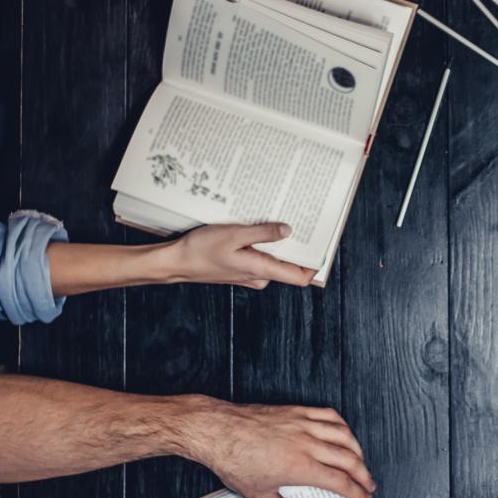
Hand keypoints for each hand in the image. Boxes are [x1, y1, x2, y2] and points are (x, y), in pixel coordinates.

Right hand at [161, 223, 317, 290]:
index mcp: (261, 270)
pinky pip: (259, 258)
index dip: (314, 263)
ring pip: (273, 260)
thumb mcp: (235, 234)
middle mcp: (258, 277)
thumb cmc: (201, 250)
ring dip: (277, 243)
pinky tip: (255, 229)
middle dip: (296, 246)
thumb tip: (288, 230)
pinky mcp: (240, 269)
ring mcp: (249, 275)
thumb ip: (263, 233)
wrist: (176, 262)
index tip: (321, 245)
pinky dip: (262, 245)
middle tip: (300, 222)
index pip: (300, 277)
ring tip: (276, 220)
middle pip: (289, 265)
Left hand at [181, 398, 375, 497]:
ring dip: (357, 450)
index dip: (356, 492)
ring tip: (361, 461)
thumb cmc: (234, 460)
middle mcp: (307, 444)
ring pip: (343, 435)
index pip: (339, 482)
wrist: (218, 431)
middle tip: (369, 484)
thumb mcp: (258, 495)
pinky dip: (342, 425)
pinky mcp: (297, 411)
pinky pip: (328, 415)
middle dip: (363, 474)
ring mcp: (303, 425)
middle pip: (348, 459)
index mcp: (300, 467)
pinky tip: (344, 432)